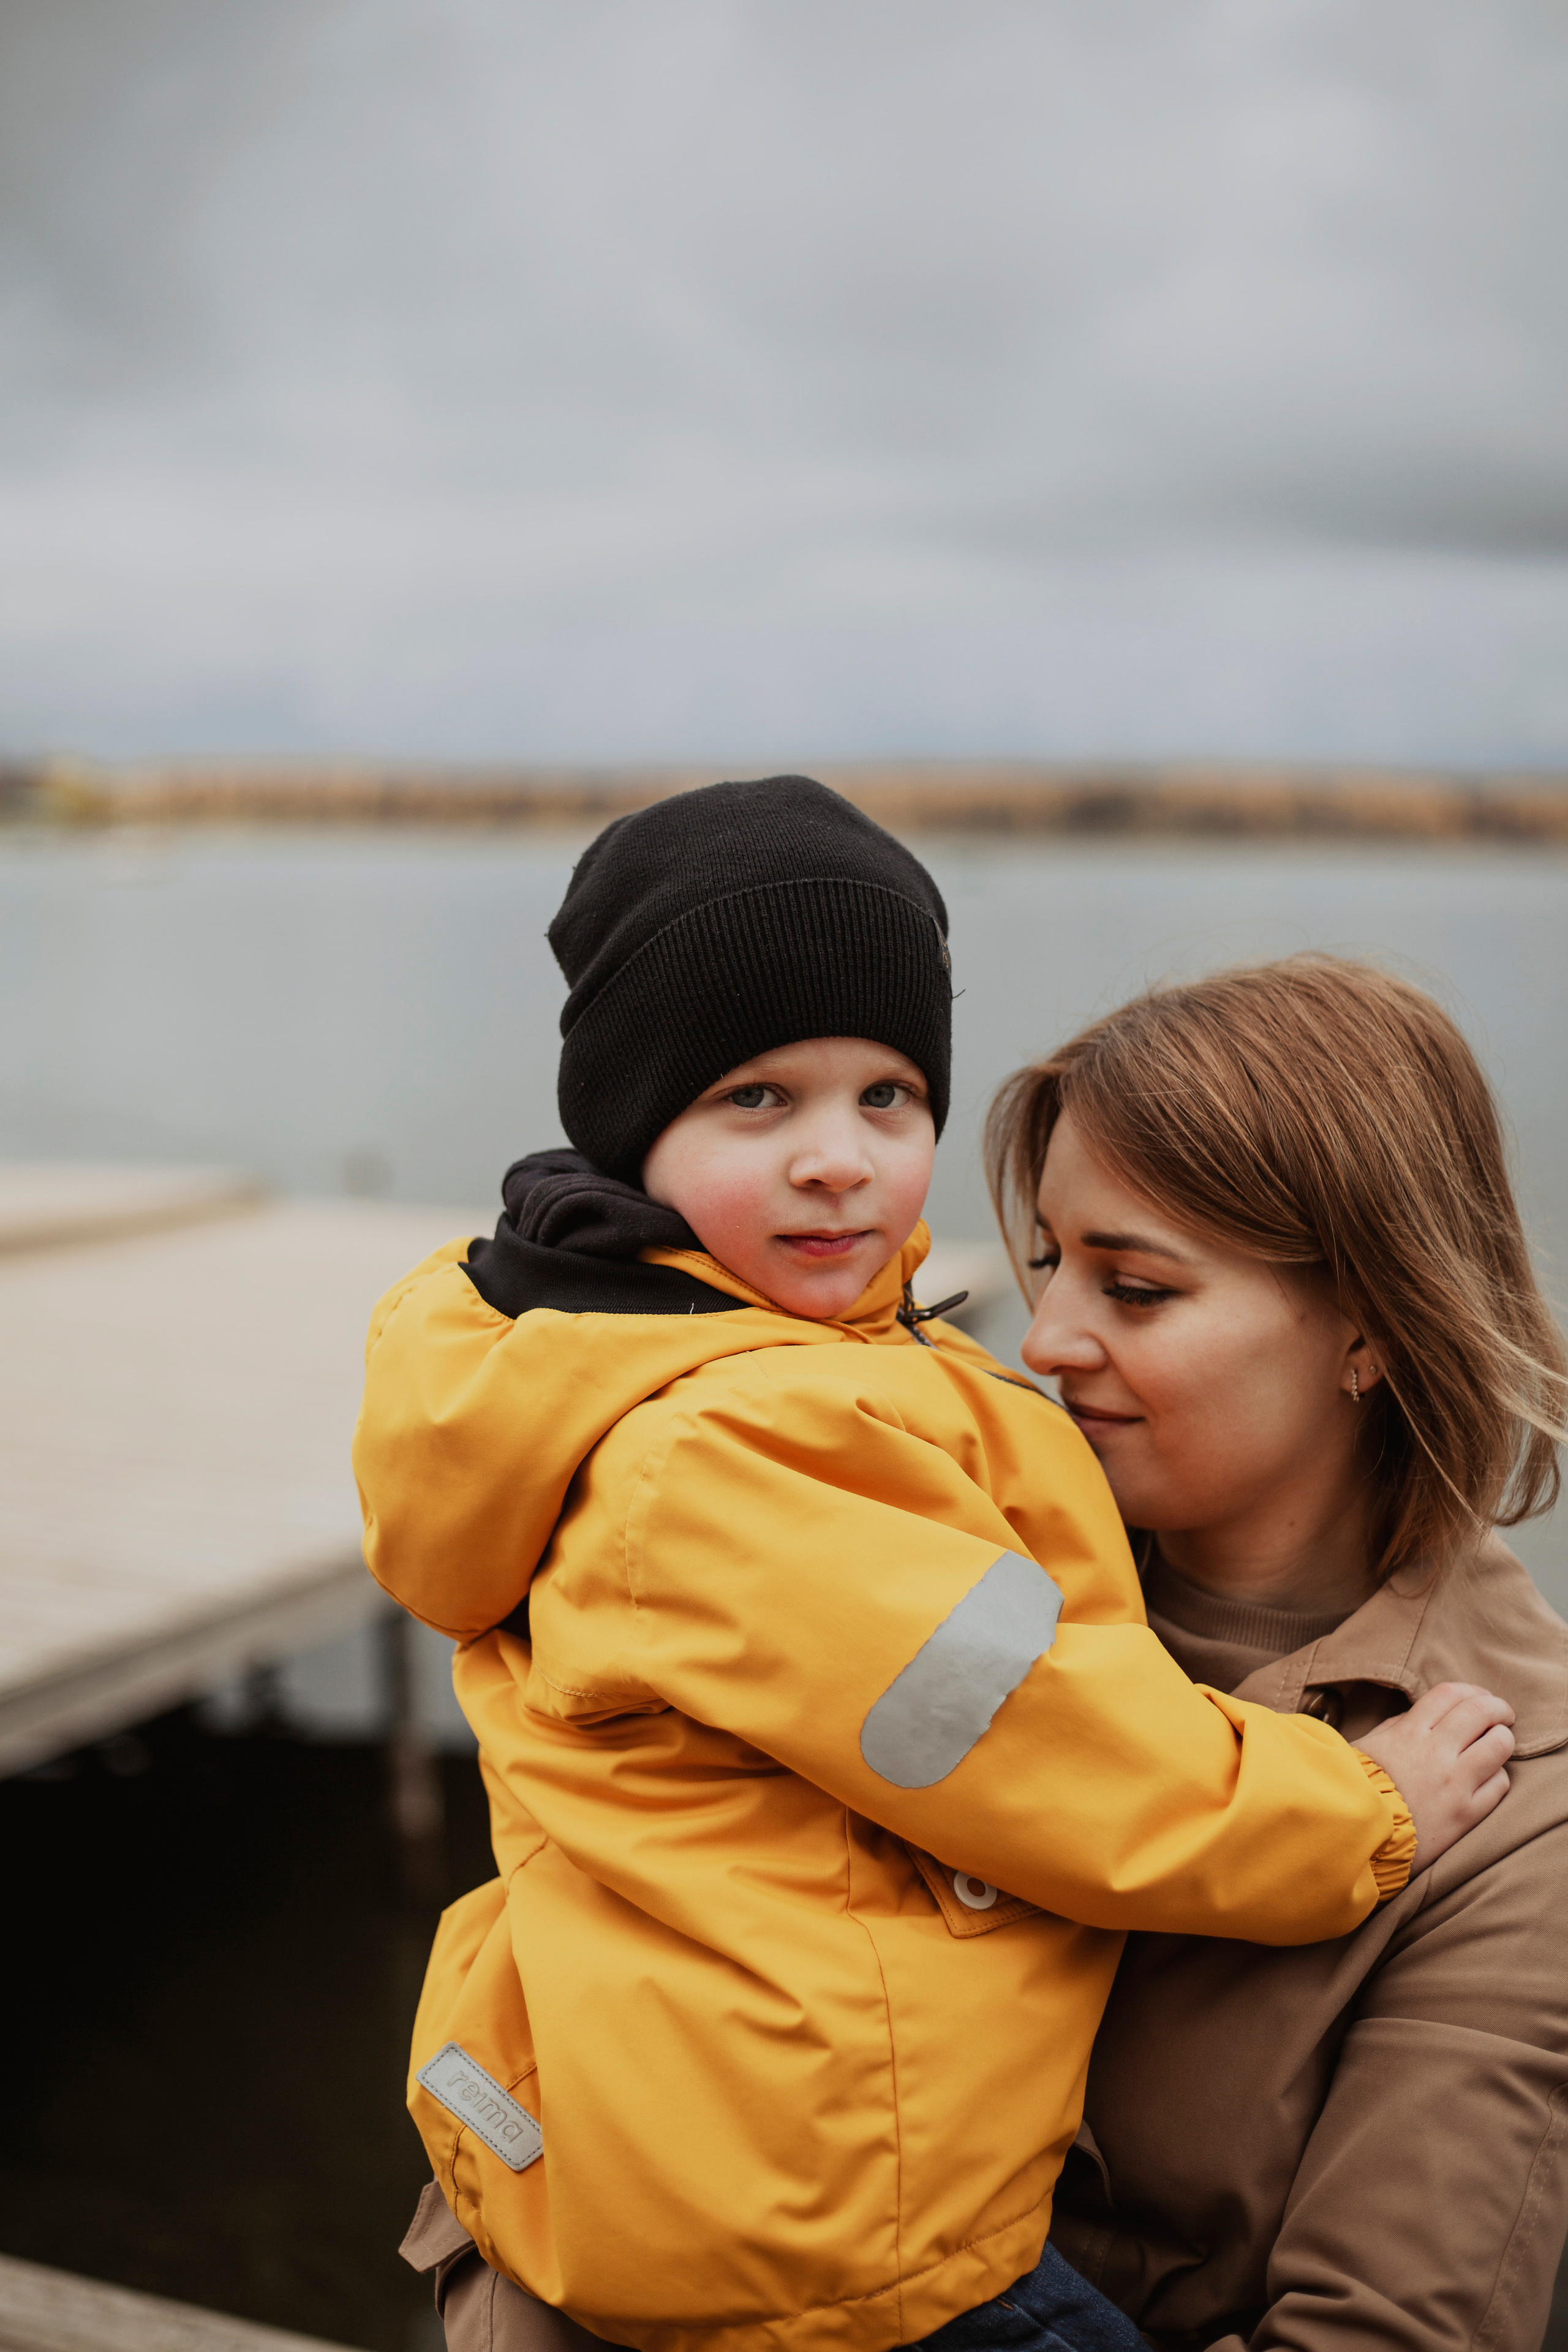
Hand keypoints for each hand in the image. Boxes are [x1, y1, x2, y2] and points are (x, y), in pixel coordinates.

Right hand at [1358, 1681, 1514, 1871]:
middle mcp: (1435, 1752)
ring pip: (1499, 1745)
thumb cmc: (1357, 1787)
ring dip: (1504, 1737)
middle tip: (1502, 1714)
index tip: (1478, 1697)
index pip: (1450, 1694)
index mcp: (1409, 1732)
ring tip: (1500, 1742)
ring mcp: (1454, 1783)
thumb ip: (1398, 1725)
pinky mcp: (1466, 1813)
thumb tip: (1423, 1715)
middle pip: (1481, 1712)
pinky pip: (1499, 1785)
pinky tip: (1488, 1776)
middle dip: (1498, 1708)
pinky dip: (1498, 1776)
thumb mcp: (1369, 1745)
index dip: (1470, 1690)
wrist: (1358, 1834)